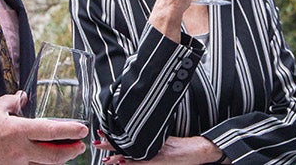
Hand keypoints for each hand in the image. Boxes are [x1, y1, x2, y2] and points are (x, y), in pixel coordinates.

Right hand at [0, 92, 87, 164]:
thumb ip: (11, 101)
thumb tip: (22, 97)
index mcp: (19, 131)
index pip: (52, 131)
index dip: (71, 131)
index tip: (83, 129)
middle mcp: (21, 150)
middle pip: (55, 156)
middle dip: (72, 151)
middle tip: (80, 146)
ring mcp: (15, 163)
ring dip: (58, 159)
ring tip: (66, 153)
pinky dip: (40, 164)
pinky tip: (43, 159)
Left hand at [94, 133, 223, 164]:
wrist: (198, 149)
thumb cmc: (183, 147)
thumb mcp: (165, 141)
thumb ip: (150, 142)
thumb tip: (133, 142)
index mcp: (149, 142)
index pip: (128, 139)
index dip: (114, 137)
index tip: (102, 133)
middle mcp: (150, 148)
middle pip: (127, 146)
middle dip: (111, 145)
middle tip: (98, 143)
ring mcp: (154, 154)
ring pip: (132, 155)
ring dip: (117, 156)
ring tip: (106, 159)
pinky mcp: (159, 160)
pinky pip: (142, 162)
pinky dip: (132, 162)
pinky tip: (123, 162)